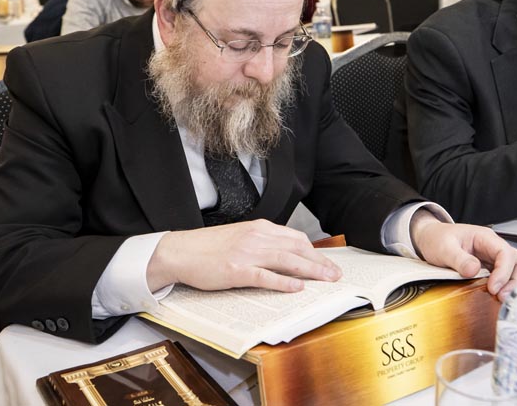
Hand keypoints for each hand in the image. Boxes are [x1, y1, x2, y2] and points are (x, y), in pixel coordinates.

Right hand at [146, 219, 341, 293]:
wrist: (180, 251)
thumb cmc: (207, 247)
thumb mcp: (239, 237)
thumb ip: (261, 243)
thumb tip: (284, 254)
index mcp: (258, 228)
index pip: (295, 238)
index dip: (315, 251)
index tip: (328, 262)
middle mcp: (256, 237)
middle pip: (297, 248)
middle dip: (320, 262)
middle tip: (336, 274)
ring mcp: (247, 254)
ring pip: (287, 260)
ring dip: (311, 271)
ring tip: (327, 280)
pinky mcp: (237, 270)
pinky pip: (266, 276)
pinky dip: (284, 282)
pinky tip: (297, 287)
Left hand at [410, 211, 516, 297]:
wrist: (429, 238)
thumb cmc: (437, 238)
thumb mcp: (443, 247)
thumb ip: (458, 259)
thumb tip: (474, 270)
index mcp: (484, 237)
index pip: (505, 252)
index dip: (503, 271)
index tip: (493, 288)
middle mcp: (492, 247)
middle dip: (513, 279)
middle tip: (501, 296)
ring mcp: (491, 258)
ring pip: (514, 269)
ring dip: (511, 284)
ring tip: (501, 298)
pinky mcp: (488, 268)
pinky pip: (503, 277)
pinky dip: (504, 287)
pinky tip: (496, 297)